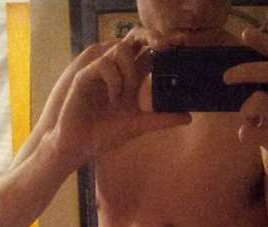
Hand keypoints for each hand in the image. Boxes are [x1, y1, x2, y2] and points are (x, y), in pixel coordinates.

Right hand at [54, 30, 191, 166]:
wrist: (79, 147)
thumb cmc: (104, 135)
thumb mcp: (138, 126)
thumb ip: (161, 119)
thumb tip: (189, 117)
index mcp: (130, 79)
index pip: (149, 54)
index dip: (164, 46)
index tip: (181, 46)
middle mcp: (116, 72)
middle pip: (134, 41)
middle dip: (151, 38)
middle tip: (165, 47)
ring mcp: (100, 72)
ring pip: (120, 49)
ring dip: (130, 70)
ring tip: (128, 94)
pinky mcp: (85, 77)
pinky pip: (104, 65)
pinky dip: (114, 82)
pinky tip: (113, 100)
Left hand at [224, 28, 267, 183]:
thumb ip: (258, 89)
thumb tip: (229, 73)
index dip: (266, 43)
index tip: (246, 34)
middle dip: (250, 70)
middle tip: (226, 77)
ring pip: (266, 102)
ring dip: (247, 104)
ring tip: (242, 113)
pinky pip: (262, 134)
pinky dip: (248, 133)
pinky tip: (243, 133)